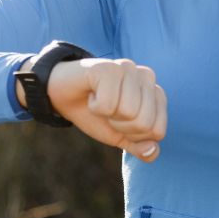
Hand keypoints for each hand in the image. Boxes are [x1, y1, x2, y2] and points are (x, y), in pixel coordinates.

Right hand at [20, 58, 167, 161]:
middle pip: (144, 123)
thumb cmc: (93, 113)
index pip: (157, 131)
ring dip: (107, 115)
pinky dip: (95, 107)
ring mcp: (128, 68)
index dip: (133, 136)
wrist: (61, 95)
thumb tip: (152, 150)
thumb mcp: (119, 135)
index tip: (118, 121)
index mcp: (155, 93)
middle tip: (107, 111)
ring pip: (130, 112)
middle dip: (120, 126)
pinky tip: (91, 94)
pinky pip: (108, 104)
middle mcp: (146, 76)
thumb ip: (138, 146)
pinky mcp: (108, 67)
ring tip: (99, 101)